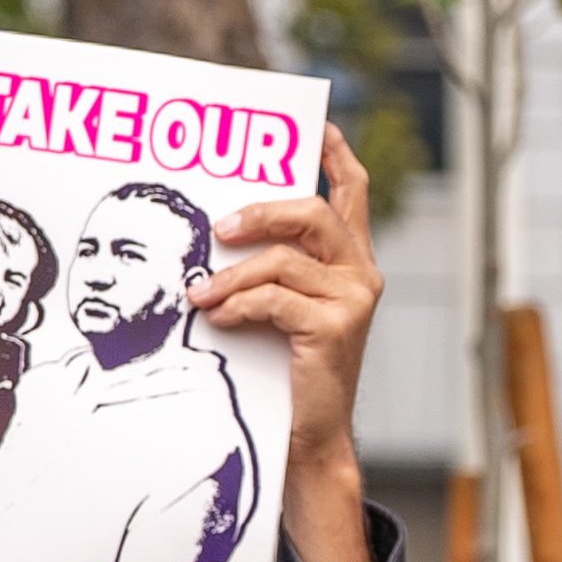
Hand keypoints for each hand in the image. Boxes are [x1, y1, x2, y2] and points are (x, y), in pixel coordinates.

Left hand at [196, 122, 377, 561]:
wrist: (309, 436)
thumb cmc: (286, 370)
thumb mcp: (281, 306)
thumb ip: (269, 267)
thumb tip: (217, 229)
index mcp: (350, 262)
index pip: (353, 192)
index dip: (336, 155)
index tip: (318, 125)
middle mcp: (361, 275)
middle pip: (316, 212)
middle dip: (263, 211)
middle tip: (220, 229)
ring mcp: (353, 301)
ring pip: (285, 259)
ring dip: (231, 275)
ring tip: (199, 296)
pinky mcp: (335, 330)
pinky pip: (276, 298)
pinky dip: (240, 306)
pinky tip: (222, 321)